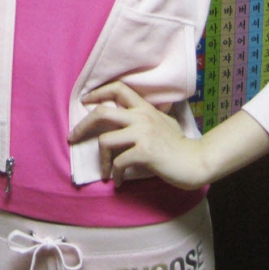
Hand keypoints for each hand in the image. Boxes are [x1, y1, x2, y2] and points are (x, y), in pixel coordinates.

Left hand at [68, 81, 208, 189]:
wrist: (195, 161)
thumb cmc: (179, 144)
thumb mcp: (163, 122)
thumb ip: (145, 117)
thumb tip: (127, 118)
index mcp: (145, 108)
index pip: (118, 88)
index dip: (98, 92)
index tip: (85, 101)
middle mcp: (142, 117)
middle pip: (102, 113)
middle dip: (82, 126)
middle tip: (73, 137)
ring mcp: (143, 134)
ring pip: (106, 140)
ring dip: (101, 160)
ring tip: (105, 171)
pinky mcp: (145, 152)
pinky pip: (118, 162)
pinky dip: (115, 174)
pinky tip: (119, 181)